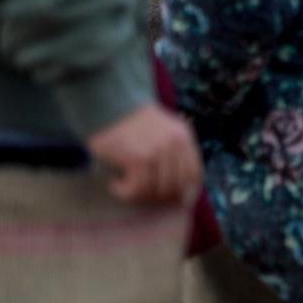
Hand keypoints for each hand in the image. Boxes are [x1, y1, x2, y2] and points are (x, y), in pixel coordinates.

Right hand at [85, 102, 200, 205]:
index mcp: (184, 137)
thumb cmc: (129, 120)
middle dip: (159, 197)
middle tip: (141, 194)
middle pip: (176, 186)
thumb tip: (175, 187)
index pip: (195, 173)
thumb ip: (171, 150)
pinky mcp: (139, 159)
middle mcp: (175, 145)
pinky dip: (125, 192)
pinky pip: (137, 189)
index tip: (171, 200)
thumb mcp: (162, 129)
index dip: (185, 191)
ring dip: (139, 195)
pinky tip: (115, 184)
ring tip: (125, 188)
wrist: (107, 101)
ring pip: (157, 190)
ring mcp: (158, 152)